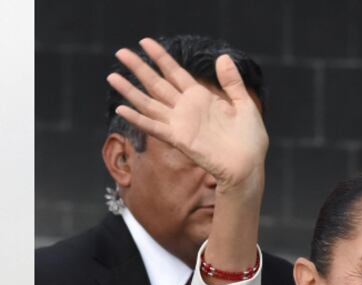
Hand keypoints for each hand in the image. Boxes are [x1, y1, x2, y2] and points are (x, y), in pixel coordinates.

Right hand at [107, 38, 267, 193]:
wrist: (249, 166)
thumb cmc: (250, 140)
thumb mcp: (244, 104)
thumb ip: (232, 82)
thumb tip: (222, 57)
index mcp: (201, 98)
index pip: (175, 72)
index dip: (160, 57)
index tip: (144, 42)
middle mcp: (186, 109)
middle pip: (156, 84)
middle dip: (138, 68)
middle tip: (120, 52)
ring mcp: (180, 124)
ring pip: (149, 103)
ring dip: (130, 91)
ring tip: (112, 77)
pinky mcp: (179, 139)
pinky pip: (154, 127)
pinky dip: (138, 119)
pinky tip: (121, 109)